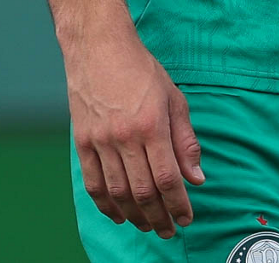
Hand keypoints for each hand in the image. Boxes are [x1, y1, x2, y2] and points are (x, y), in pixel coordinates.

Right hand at [64, 26, 204, 237]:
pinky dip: (106, 205)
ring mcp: (100, 141)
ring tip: (148, 225)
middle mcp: (125, 137)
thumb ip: (185, 140)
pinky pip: (93, 183)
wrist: (99, 47)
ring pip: (117, 193)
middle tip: (169, 230)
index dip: (179, 204)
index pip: (168, 178)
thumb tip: (196, 178)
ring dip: (134, 216)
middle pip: (143, 192)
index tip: (186, 218)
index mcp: (152, 125)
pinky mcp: (82, 141)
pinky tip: (119, 213)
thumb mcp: (173, 98)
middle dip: (159, 217)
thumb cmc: (141, 70)